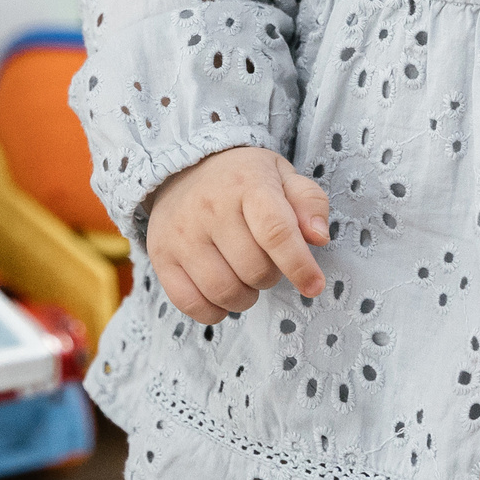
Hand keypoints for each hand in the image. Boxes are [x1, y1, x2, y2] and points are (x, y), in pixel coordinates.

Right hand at [145, 146, 331, 324]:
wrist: (182, 168)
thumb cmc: (242, 179)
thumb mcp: (282, 176)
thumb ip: (309, 203)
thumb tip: (318, 238)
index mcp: (247, 184)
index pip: (276, 232)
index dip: (299, 265)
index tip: (314, 286)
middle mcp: (210, 208)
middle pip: (254, 269)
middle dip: (270, 276)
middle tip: (265, 262)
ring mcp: (181, 234)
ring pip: (225, 291)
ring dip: (245, 297)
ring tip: (245, 278)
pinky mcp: (161, 255)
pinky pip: (191, 304)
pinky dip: (214, 311)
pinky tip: (221, 295)